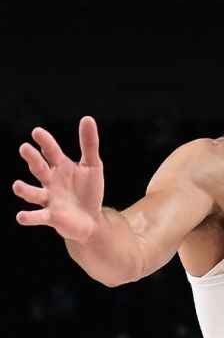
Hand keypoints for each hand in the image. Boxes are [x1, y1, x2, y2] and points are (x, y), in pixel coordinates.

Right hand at [12, 117, 104, 241]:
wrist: (91, 219)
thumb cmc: (88, 191)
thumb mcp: (92, 165)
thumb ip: (89, 144)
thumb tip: (87, 118)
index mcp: (60, 167)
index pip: (51, 152)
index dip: (45, 142)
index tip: (37, 132)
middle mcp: (50, 181)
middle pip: (39, 169)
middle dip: (32, 159)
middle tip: (25, 148)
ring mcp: (49, 199)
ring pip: (33, 193)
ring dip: (25, 190)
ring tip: (17, 185)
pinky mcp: (51, 217)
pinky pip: (38, 217)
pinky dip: (29, 217)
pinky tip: (21, 217)